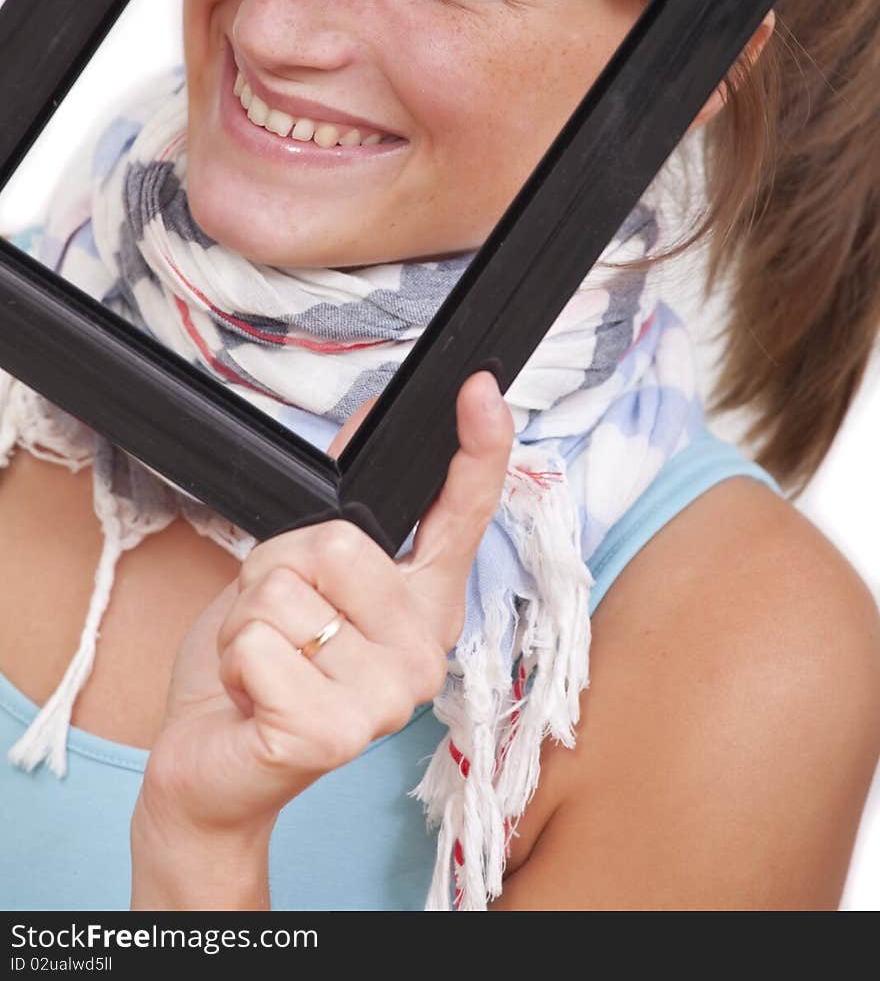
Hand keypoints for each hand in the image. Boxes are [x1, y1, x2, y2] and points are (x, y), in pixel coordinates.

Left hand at [131, 369, 514, 885]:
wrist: (212, 766)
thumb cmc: (260, 671)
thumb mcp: (295, 575)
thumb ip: (340, 511)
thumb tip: (370, 416)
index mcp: (421, 602)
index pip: (463, 512)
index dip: (479, 446)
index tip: (481, 390)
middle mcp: (421, 651)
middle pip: (337, 541)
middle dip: (272, 572)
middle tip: (275, 625)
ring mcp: (387, 698)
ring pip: (286, 593)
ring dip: (246, 623)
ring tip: (262, 665)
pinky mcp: (336, 735)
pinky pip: (259, 645)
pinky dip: (233, 661)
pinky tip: (250, 699)